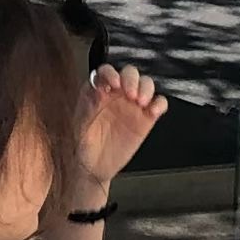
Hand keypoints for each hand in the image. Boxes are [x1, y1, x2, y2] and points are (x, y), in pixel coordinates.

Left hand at [73, 65, 167, 195]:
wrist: (94, 168)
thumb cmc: (83, 145)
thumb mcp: (79, 124)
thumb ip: (88, 105)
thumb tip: (98, 88)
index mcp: (99, 91)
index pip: (107, 72)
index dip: (111, 73)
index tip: (114, 83)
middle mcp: (117, 95)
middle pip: (130, 74)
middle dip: (132, 79)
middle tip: (130, 93)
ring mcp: (132, 106)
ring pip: (146, 85)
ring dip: (146, 88)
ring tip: (140, 102)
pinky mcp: (146, 119)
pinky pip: (158, 105)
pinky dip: (159, 104)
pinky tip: (153, 111)